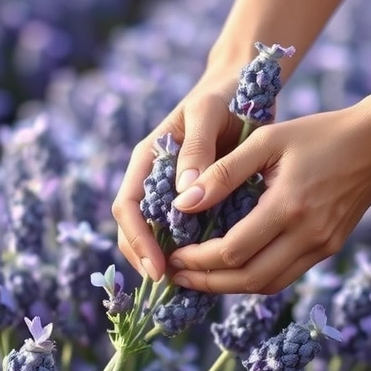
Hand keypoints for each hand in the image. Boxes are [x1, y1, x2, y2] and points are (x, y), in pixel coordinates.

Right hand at [111, 65, 245, 281]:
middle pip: (136, 229)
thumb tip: (184, 196)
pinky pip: (186, 232)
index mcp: (147, 159)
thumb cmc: (222, 95)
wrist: (243, 85)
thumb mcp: (206, 113)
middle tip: (172, 285)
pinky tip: (208, 269)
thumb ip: (195, 149)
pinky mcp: (198, 198)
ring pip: (159, 235)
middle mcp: (154, 178)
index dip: (137, 240)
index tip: (158, 267)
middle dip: (147, 259)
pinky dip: (192, 252)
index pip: (127, 207)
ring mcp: (174, 190)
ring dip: (169, 260)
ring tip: (190, 285)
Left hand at [164, 90, 370, 293]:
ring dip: (229, 286)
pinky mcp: (330, 248)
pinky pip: (285, 276)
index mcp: (289, 206)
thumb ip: (223, 172)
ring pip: (267, 285)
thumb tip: (182, 204)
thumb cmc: (319, 133)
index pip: (231, 251)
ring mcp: (322, 246)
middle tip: (177, 274)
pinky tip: (233, 265)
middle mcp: (308, 235)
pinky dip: (255, 277)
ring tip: (198, 276)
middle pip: (247, 280)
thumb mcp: (267, 140)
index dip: (197, 260)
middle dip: (206, 282)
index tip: (173, 253)